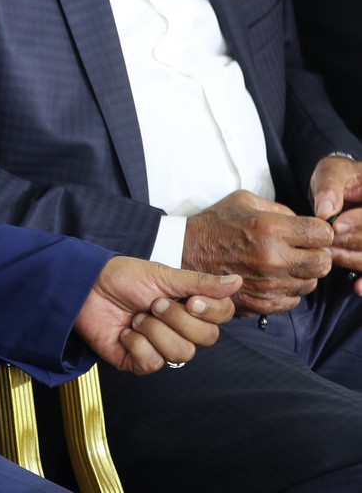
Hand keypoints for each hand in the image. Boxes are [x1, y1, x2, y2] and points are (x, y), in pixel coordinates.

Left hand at [73, 256, 239, 373]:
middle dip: (177, 319)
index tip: (190, 300)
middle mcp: (180, 329)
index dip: (210, 311)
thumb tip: (237, 280)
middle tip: (154, 303)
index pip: (221, 317)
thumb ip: (200, 282)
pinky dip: (136, 344)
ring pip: (181, 353)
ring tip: (136, 316)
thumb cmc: (122, 278)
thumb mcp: (162, 275)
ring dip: (154, 331)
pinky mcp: (139, 361)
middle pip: (206, 339)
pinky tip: (125, 332)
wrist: (85, 287)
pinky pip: (153, 363)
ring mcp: (160, 347)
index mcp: (190, 306)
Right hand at [182, 189, 333, 314]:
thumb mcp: (244, 201)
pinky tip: (271, 278)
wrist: (181, 253)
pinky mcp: (260, 303)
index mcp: (270, 229)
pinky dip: (287, 290)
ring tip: (282, 264)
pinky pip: (292, 300)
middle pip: (324, 263)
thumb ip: (279, 209)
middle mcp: (273, 259)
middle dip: (317, 254)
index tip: (311, 232)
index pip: (323, 234)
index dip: (320, 231)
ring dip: (301, 274)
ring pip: (310, 284)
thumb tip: (304, 223)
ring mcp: (268, 285)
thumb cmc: (213, 225)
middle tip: (302, 250)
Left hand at [311, 155, 361, 286]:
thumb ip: (329, 186)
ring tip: (332, 258)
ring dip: (357, 261)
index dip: (359, 223)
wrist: (346, 188)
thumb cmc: (341, 178)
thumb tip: (325, 210)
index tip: (334, 227)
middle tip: (327, 248)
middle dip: (354, 244)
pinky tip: (358, 288)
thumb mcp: (333, 171)